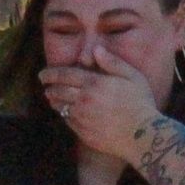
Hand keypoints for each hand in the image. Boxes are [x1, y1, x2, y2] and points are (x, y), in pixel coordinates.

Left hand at [40, 45, 160, 163]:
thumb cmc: (140, 102)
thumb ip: (112, 62)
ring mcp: (82, 117)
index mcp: (94, 83)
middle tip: (46, 87)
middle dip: (49, 88)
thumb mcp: (132, 76)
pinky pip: (68, 121)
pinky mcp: (83, 132)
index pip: (64, 75)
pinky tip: (67, 113)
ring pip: (60, 107)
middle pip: (57, 91)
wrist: (142, 134)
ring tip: (52, 99)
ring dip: (54, 101)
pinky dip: (65, 115)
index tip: (42, 75)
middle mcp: (84, 99)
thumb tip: (96, 49)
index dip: (50, 74)